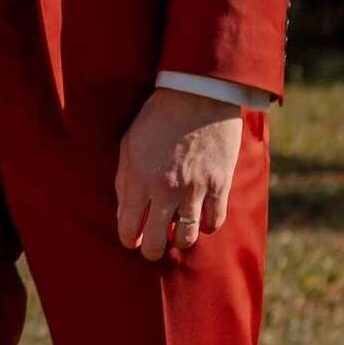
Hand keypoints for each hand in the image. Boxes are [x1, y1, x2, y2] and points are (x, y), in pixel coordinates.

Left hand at [114, 88, 244, 262]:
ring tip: (177, 233)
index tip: (131, 239)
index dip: (129, 239)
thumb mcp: (128, 144)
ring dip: (180, 240)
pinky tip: (200, 219)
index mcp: (140, 179)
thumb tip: (124, 212)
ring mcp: (195, 189)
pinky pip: (215, 222)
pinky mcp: (219, 185)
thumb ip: (123, 181)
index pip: (129, 226)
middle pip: (158, 241)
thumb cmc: (157, 117)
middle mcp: (166, 190)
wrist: (197, 95)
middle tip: (152, 247)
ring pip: (188, 237)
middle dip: (151, 250)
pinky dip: (207, 227)